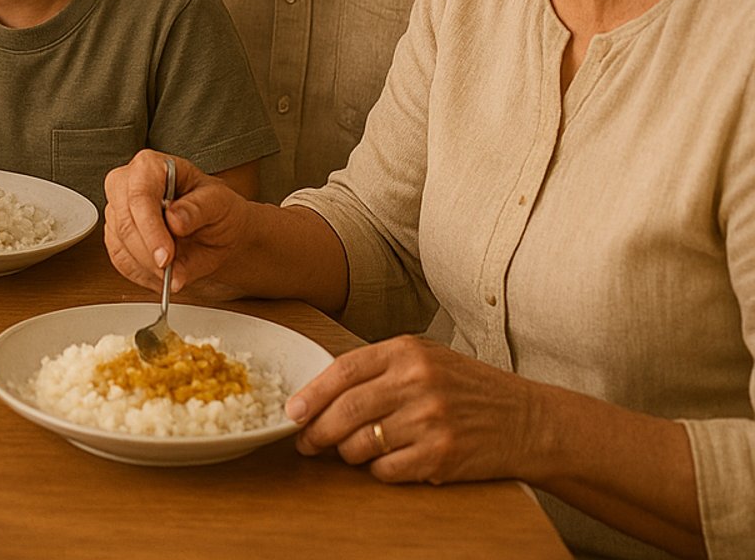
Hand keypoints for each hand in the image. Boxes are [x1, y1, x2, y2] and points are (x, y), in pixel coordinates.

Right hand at [102, 151, 252, 294]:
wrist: (217, 230)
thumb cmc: (217, 209)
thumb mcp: (220, 204)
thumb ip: (198, 209)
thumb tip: (174, 219)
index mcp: (151, 166)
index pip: (140, 195)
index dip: (150, 228)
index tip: (166, 256)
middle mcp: (128, 184)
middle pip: (123, 221)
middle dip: (147, 253)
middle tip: (171, 272)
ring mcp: (119, 209)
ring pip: (119, 244)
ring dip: (146, 266)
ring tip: (174, 273)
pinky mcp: (117, 235)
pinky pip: (120, 259)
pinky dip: (140, 274)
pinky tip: (161, 275)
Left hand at [287, 335, 542, 484]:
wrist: (528, 421)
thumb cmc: (468, 389)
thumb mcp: (425, 359)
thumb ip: (378, 368)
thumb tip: (319, 393)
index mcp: (407, 351)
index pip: (343, 371)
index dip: (311, 394)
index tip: (292, 412)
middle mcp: (418, 382)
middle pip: (346, 411)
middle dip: (317, 431)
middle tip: (306, 442)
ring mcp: (430, 420)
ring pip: (361, 445)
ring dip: (347, 454)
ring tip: (351, 451)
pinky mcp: (441, 456)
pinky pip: (387, 470)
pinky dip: (378, 470)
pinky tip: (387, 462)